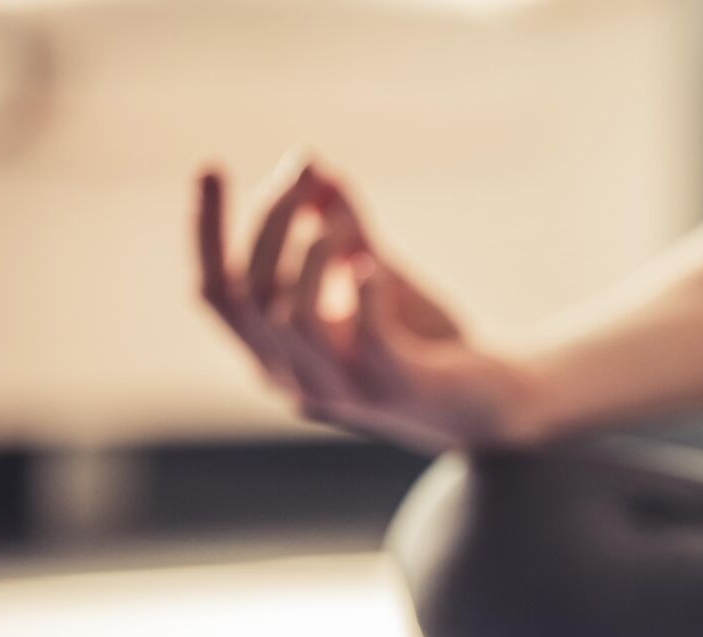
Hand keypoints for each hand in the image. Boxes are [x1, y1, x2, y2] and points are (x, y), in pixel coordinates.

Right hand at [194, 156, 538, 450]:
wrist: (496, 403)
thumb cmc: (428, 343)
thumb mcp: (378, 277)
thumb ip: (343, 231)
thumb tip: (316, 169)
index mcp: (276, 355)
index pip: (217, 294)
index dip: (206, 231)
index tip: (212, 166)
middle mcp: (295, 381)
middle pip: (250, 294)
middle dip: (272, 222)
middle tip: (305, 172)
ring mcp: (343, 392)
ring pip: (292, 317)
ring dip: (314, 252)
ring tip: (345, 219)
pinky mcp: (394, 390)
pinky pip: (363, 337)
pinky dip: (364, 291)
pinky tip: (375, 264)